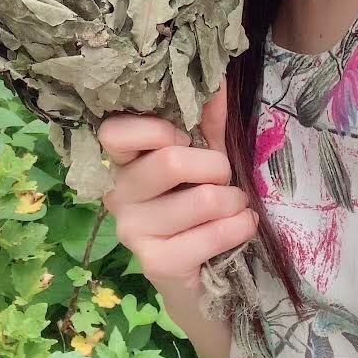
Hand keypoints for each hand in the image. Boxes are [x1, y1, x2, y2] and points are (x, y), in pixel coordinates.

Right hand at [96, 76, 258, 295]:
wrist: (202, 279)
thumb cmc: (200, 205)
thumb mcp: (206, 158)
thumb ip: (208, 121)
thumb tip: (218, 78)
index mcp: (123, 162)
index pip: (114, 132)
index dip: (156, 129)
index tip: (185, 137)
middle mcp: (118, 195)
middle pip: (170, 161)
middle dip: (216, 166)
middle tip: (225, 178)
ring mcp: (132, 231)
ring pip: (201, 199)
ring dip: (235, 200)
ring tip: (237, 205)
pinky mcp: (156, 263)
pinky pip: (212, 234)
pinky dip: (240, 226)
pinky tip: (243, 226)